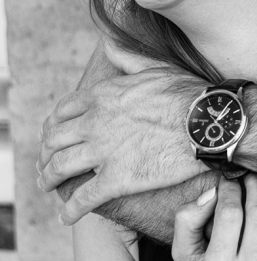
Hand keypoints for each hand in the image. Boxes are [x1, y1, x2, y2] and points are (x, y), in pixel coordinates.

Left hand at [38, 44, 206, 224]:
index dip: (53, 124)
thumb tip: (110, 44)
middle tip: (45, 162)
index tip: (53, 134)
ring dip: (49, 179)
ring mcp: (103, 151)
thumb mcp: (154, 68)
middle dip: (45, 153)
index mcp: (102, 96)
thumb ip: (127, 58)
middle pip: (54, 140)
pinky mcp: (116, 179)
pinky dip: (70, 209)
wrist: (208, 123)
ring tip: (48, 186)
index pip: (63, 111)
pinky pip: (83, 198)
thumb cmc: (188, 95)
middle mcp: (95, 122)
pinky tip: (66, 216)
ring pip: (60, 168)